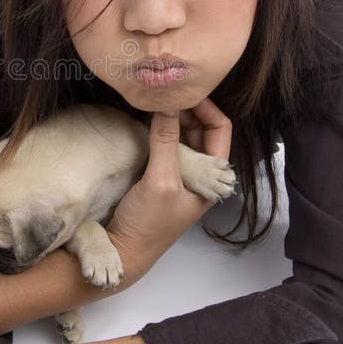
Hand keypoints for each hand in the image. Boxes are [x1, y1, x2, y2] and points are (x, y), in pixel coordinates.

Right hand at [106, 98, 232, 279]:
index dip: (206, 108)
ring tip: (154, 100)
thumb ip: (166, 142)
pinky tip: (142, 118)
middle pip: (201, 129)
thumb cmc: (148, 224)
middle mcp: (198, 173)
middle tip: (164, 92)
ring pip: (181, 135)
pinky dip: (156, 129)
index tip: (184, 91)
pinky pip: (162, 144)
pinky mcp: (156, 174)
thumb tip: (168, 103)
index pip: (219, 130)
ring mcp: (177, 174)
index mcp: (211, 178)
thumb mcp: (160, 181)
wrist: (122, 251)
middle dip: (186, 108)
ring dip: (170, 117)